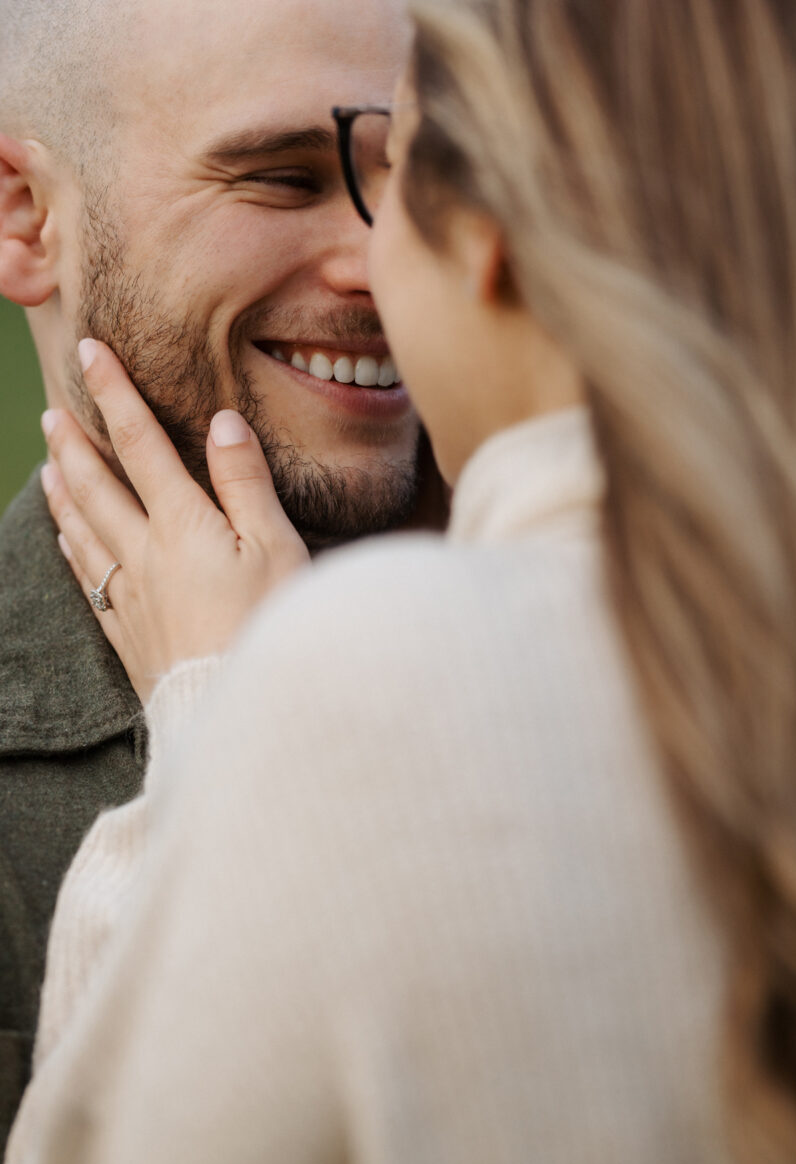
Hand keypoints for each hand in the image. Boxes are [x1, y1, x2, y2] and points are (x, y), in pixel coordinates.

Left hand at [41, 339, 309, 701]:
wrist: (239, 707)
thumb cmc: (270, 625)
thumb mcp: (276, 548)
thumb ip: (246, 484)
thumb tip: (222, 422)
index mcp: (182, 525)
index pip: (141, 445)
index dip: (115, 395)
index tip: (91, 353)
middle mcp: (144, 555)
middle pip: (97, 486)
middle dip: (74, 443)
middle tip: (52, 412)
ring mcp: (131, 597)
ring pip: (82, 532)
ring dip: (63, 492)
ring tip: (48, 465)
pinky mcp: (129, 635)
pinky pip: (88, 581)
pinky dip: (72, 550)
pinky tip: (67, 541)